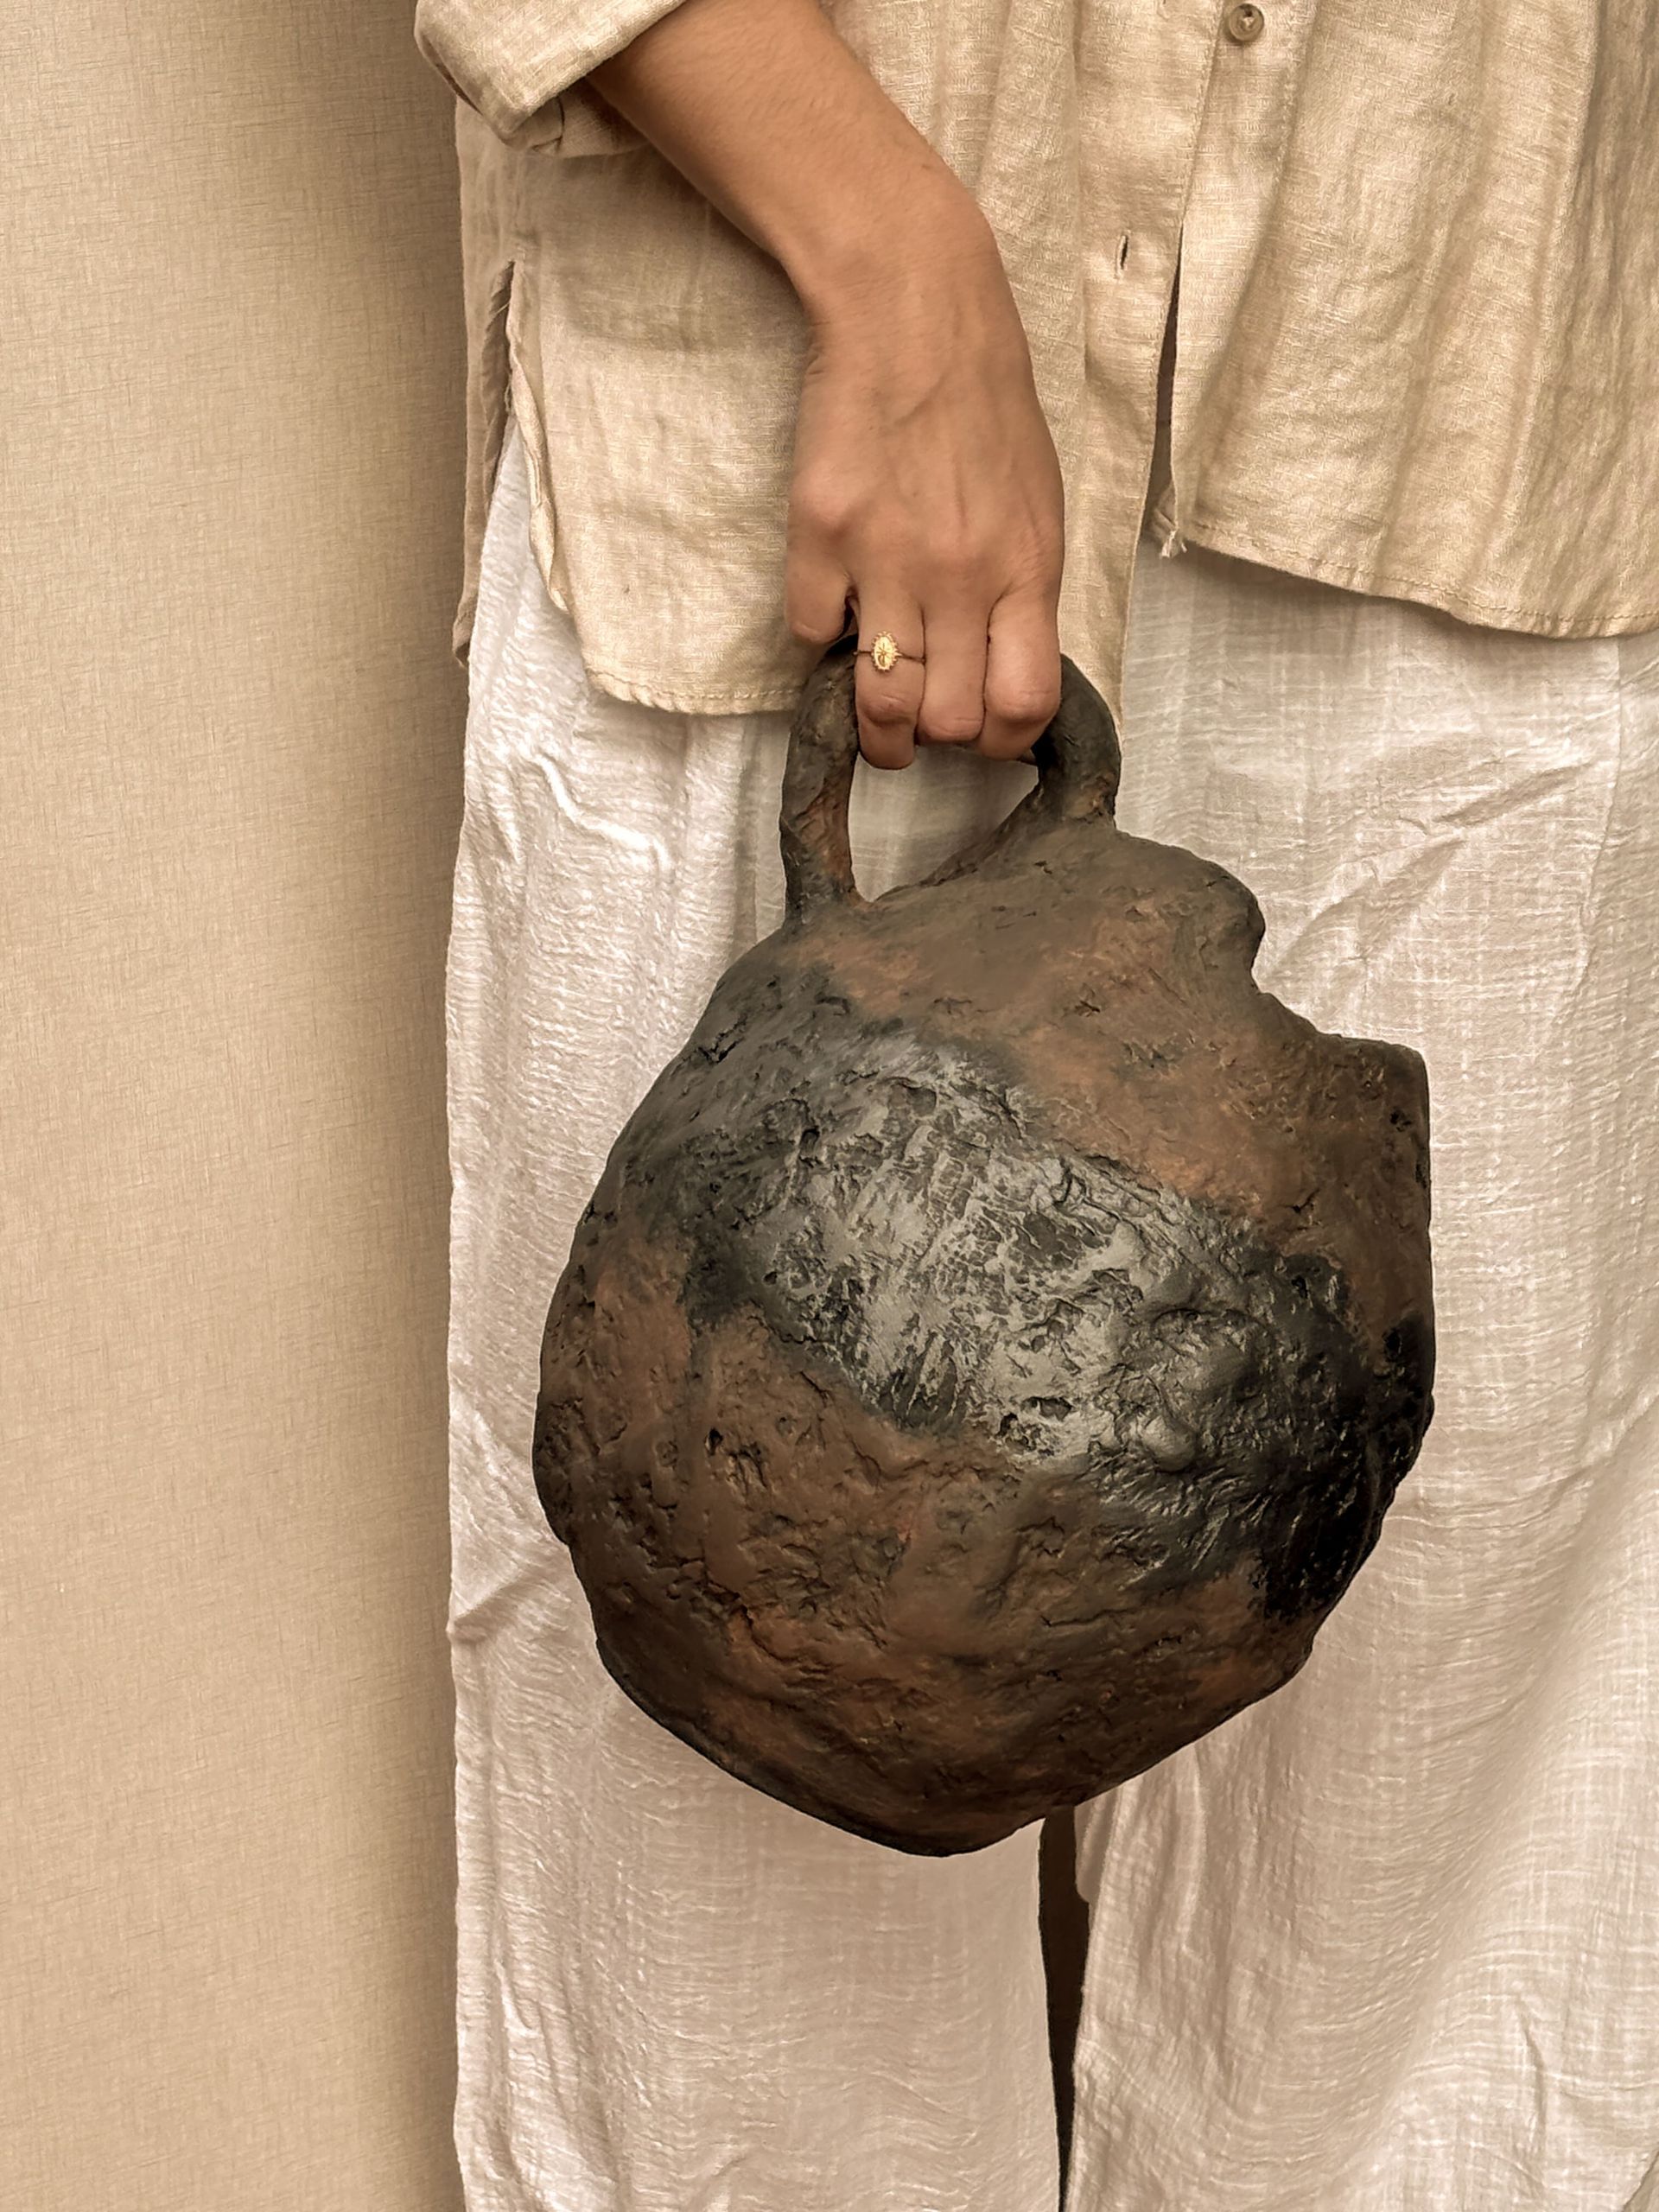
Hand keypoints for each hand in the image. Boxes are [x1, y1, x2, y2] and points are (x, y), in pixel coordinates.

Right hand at [785, 213, 1065, 768]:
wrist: (913, 310)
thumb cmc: (983, 403)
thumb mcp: (1035, 501)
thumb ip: (1021, 588)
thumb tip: (1000, 667)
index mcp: (1027, 569)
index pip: (1025, 704)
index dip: (1002, 740)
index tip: (983, 734)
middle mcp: (962, 576)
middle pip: (949, 721)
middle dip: (933, 741)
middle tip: (919, 724)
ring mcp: (887, 560)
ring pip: (879, 702)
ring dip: (874, 730)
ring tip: (870, 722)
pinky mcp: (820, 536)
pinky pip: (813, 634)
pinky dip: (820, 641)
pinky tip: (835, 615)